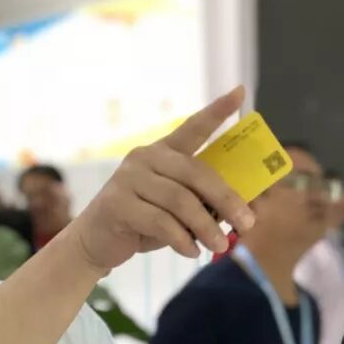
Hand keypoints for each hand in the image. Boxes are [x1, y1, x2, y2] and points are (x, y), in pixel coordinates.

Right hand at [67, 87, 255, 271]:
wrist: (95, 241)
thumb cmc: (141, 222)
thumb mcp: (174, 207)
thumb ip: (199, 200)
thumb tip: (241, 210)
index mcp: (161, 152)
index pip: (192, 128)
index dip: (216, 111)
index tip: (240, 92)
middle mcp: (144, 158)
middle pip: (195, 173)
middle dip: (226, 199)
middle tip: (248, 223)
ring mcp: (128, 179)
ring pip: (181, 201)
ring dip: (206, 227)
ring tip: (220, 246)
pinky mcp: (117, 204)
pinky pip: (161, 222)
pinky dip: (182, 240)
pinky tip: (191, 251)